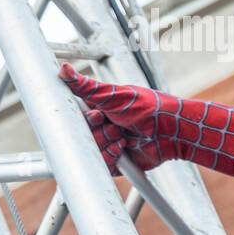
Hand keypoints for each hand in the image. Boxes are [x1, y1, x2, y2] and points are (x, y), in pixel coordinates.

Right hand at [59, 63, 182, 173]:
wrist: (171, 129)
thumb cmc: (146, 107)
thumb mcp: (112, 94)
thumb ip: (85, 86)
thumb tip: (63, 68)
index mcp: (98, 111)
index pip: (76, 119)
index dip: (86, 120)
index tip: (99, 116)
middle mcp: (102, 128)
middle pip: (83, 136)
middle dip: (99, 132)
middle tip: (116, 126)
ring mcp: (109, 145)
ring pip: (92, 151)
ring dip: (107, 144)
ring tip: (124, 137)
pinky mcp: (117, 162)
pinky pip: (103, 166)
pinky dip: (111, 157)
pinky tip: (123, 149)